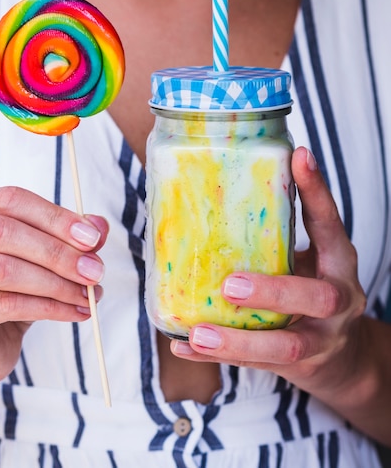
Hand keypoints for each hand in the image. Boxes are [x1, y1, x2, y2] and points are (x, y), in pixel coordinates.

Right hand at [0, 186, 108, 384]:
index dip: (55, 216)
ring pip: (4, 269)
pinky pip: (6, 304)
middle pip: (3, 231)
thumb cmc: (7, 292)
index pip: (9, 200)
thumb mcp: (41, 259)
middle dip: (58, 251)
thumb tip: (99, 226)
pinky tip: (74, 312)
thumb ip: (68, 238)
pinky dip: (49, 308)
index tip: (92, 237)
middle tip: (94, 270)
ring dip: (56, 282)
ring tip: (88, 294)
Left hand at [171, 146, 366, 402]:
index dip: (317, 191)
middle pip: (315, 297)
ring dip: (239, 341)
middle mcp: (336, 301)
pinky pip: (254, 368)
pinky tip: (182, 346)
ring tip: (198, 333)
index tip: (299, 157)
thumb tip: (219, 191)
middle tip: (231, 284)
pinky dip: (215, 360)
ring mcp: (320, 339)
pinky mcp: (297, 367)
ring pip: (285, 346)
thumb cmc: (313, 293)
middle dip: (273, 291)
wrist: (343, 360)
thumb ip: (279, 237)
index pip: (331, 224)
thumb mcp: (311, 262)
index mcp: (338, 264)